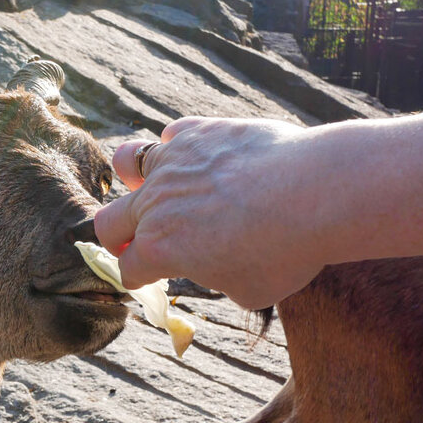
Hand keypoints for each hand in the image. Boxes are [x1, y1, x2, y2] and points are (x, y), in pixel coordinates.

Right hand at [94, 117, 327, 309]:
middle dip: (117, 237)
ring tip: (152, 185)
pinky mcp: (199, 131)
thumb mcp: (248, 290)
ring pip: (127, 161)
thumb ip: (219, 278)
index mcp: (160, 251)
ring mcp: (172, 162)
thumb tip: (219, 265)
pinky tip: (198, 157)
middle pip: (108, 222)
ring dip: (134, 178)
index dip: (138, 278)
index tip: (149, 278)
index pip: (129, 268)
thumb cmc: (285, 251)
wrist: (314, 193)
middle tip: (134, 242)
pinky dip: (179, 147)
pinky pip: (172, 134)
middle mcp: (155, 205)